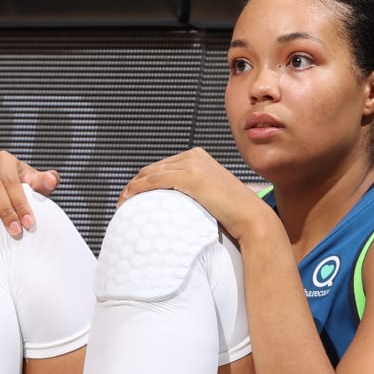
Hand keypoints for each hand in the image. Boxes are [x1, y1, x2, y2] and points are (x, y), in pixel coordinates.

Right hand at [0, 151, 59, 237]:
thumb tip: (52, 180)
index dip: (21, 202)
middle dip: (5, 210)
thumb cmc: (19, 189)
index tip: (28, 223)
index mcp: (5, 160)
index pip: (13, 181)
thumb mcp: (33, 184)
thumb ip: (43, 182)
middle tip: (15, 231)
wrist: (0, 193)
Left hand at [118, 148, 276, 242]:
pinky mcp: (190, 177)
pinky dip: (138, 189)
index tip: (132, 194)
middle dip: (134, 183)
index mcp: (199, 157)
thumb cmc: (234, 213)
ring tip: (122, 203)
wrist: (252, 217)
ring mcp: (192, 164)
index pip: (162, 166)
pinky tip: (129, 199)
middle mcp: (194, 156)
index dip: (143, 179)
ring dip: (132, 188)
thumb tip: (178, 203)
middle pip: (153, 168)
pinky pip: (155, 181)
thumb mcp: (211, 194)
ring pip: (150, 174)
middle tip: (123, 200)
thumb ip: (194, 191)